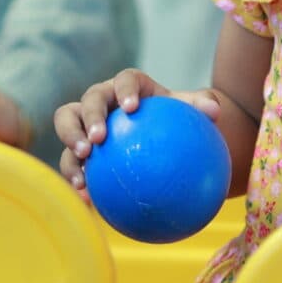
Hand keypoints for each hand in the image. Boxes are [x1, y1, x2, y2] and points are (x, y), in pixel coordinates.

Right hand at [54, 70, 216, 192]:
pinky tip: (87, 201)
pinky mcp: (79, 149)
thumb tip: (214, 110)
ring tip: (81, 173)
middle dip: (87, 119)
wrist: (161, 140)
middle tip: (97, 141)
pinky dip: (76, 179)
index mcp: (127, 86)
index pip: (123, 81)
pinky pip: (72, 162)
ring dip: (70, 146)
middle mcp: (101, 101)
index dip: (124, 91)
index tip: (131, 108)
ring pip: (67, 127)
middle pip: (86, 101)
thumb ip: (202, 107)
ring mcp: (86, 124)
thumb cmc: (177, 123)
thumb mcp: (192, 113)